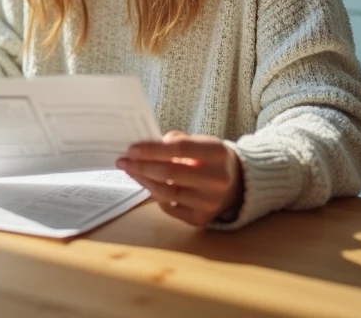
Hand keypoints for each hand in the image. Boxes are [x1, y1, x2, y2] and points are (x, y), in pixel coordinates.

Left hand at [117, 131, 242, 226]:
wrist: (237, 184)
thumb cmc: (210, 159)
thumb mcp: (200, 142)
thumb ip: (175, 141)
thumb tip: (144, 150)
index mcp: (217, 153)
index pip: (180, 148)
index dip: (153, 149)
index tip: (131, 149)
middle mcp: (217, 180)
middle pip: (171, 173)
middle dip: (142, 167)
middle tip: (123, 162)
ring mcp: (210, 202)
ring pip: (167, 192)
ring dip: (144, 181)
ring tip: (131, 172)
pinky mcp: (202, 219)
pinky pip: (170, 207)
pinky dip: (156, 195)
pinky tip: (148, 185)